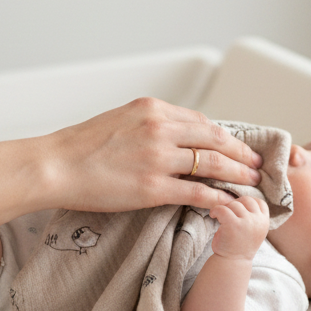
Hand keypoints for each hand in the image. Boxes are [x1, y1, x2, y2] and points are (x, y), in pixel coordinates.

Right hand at [42, 97, 262, 212]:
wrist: (54, 165)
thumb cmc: (80, 146)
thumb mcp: (120, 119)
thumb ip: (150, 124)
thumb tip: (175, 134)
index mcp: (152, 108)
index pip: (201, 120)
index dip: (224, 135)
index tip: (236, 144)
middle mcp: (160, 128)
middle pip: (215, 139)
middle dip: (241, 152)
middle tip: (256, 162)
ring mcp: (158, 158)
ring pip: (213, 164)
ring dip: (237, 174)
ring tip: (251, 182)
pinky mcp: (152, 187)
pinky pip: (197, 191)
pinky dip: (218, 197)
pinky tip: (229, 202)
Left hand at [208, 195, 269, 261]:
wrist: (232, 263)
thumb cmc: (239, 246)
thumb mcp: (252, 230)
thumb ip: (252, 216)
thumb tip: (241, 198)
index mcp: (264, 222)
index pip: (260, 202)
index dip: (248, 202)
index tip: (238, 210)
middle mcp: (258, 221)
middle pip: (246, 200)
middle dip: (235, 204)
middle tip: (227, 214)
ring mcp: (247, 222)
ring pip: (233, 204)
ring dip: (225, 209)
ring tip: (220, 217)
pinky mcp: (233, 224)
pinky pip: (222, 208)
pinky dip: (215, 210)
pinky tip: (213, 216)